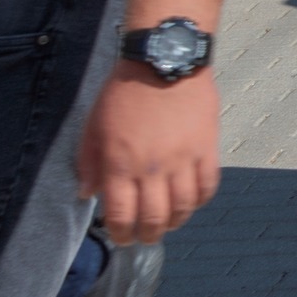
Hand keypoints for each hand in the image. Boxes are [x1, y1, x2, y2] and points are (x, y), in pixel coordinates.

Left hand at [76, 62, 220, 245]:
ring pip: (184, 206)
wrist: (164, 60)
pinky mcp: (207, 146)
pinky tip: (194, 200)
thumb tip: (88, 193)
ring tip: (171, 222)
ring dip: (177, 220)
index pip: (121, 214)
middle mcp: (152, 167)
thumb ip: (89, 161)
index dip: (121, 233)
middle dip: (149, 234)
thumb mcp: (94, 125)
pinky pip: (208, 183)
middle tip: (147, 236)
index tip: (123, 236)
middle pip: (155, 217)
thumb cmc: (124, 91)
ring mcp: (183, 158)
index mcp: (120, 164)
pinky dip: (202, 199)